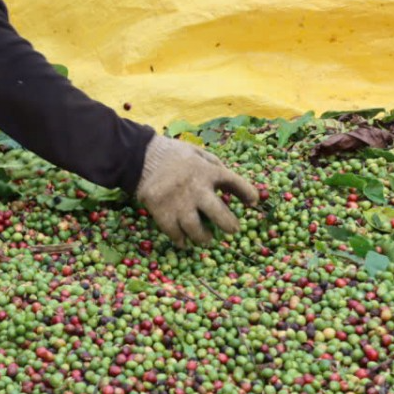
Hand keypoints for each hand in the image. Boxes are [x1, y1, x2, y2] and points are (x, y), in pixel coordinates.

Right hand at [135, 134, 258, 247]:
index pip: (236, 184)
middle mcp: (196, 190)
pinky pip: (175, 233)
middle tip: (233, 230)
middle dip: (230, 226)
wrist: (140, 156)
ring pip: (197, 230)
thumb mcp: (198, 152)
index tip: (253, 202)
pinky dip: (181, 240)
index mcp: (208, 171)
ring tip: (206, 239)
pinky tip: (184, 241)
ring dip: (204, 237)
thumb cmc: (172, 154)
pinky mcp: (162, 212)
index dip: (248, 194)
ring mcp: (179, 203)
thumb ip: (214, 165)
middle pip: (220, 215)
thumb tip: (229, 182)